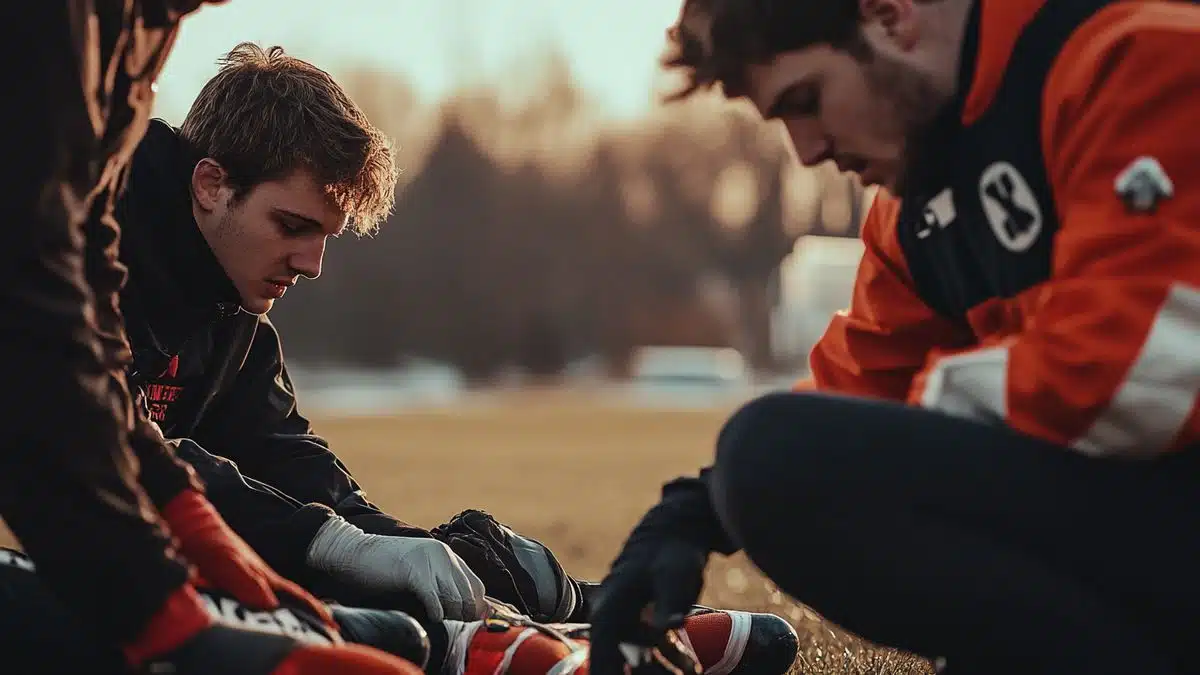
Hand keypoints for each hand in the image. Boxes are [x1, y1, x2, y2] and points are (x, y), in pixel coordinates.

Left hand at [160, 489, 337, 631]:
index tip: (333, 626)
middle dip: (309, 616)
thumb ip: (248, 582)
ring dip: (290, 616)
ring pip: (276, 602)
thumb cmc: (209, 541)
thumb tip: (270, 606)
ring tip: (301, 631)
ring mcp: (248, 582)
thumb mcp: (228, 561)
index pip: (297, 597)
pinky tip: (262, 620)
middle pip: (291, 601)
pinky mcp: (232, 584)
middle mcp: (260, 581)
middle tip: (325, 634)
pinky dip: (266, 613)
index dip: (315, 611)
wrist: (189, 525)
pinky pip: (254, 603)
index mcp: (265, 578)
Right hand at [306, 516, 487, 621]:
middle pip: (470, 595)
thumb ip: (443, 584)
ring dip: (450, 614)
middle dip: (464, 615)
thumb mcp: (422, 571)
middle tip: (451, 622)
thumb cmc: (386, 568)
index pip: (478, 586)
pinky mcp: (415, 570)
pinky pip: (435, 598)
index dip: (476, 608)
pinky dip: (436, 612)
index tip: (467, 621)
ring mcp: (430, 561)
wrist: (356, 552)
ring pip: (456, 598)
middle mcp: (444, 555)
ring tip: (437, 616)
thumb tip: (465, 610)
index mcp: (448, 555)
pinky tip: (430, 615)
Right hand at [588, 473, 734, 674]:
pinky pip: (653, 651)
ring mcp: (630, 622)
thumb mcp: (672, 577)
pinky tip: (692, 668)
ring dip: (661, 671)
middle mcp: (614, 620)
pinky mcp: (646, 621)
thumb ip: (668, 604)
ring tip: (690, 674)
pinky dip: (670, 662)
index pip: (604, 659)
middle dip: (644, 673)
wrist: (678, 532)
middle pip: (621, 663)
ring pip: (639, 661)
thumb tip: (668, 628)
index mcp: (611, 611)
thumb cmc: (671, 552)